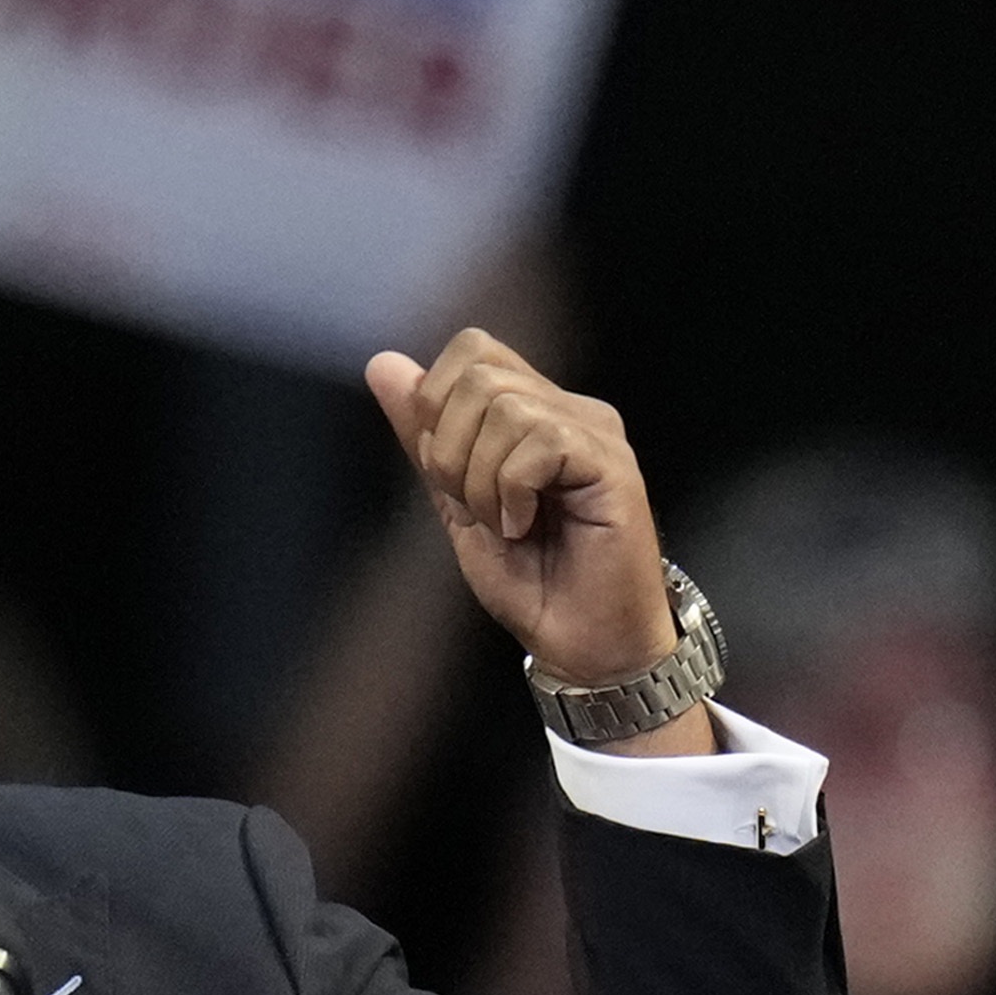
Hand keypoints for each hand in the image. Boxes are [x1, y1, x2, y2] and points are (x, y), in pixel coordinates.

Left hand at [368, 331, 707, 744]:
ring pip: (506, 408)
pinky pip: (539, 443)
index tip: (451, 477)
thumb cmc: (531, 581)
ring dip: (482, 480)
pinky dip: (512, 491)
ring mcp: (594, 433)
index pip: (472, 350)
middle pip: (479, 373)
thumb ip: (425, 437)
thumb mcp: (455, 502)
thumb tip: (383, 365)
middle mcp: (569, 409)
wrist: (581, 643)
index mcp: (535, 409)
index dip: (438, 406)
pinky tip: (524, 526)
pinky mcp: (612, 464)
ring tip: (505, 525)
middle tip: (476, 509)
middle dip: (451, 450)